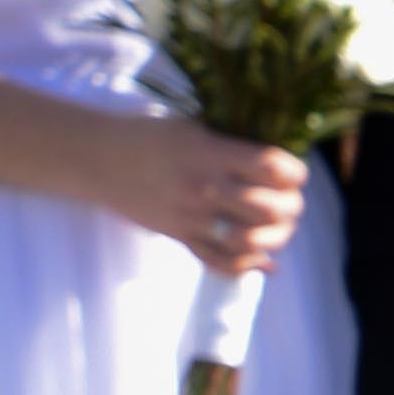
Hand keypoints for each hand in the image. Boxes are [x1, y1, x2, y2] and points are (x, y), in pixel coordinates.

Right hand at [98, 116, 311, 274]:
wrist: (99, 159)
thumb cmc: (150, 137)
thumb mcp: (196, 130)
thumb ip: (234, 149)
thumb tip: (279, 171)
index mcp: (213, 153)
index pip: (275, 169)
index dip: (295, 174)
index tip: (294, 175)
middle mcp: (206, 187)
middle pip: (271, 209)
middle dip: (291, 208)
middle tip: (290, 204)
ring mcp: (193, 216)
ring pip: (251, 241)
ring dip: (274, 238)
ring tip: (277, 229)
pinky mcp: (180, 236)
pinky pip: (221, 262)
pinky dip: (246, 265)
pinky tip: (258, 258)